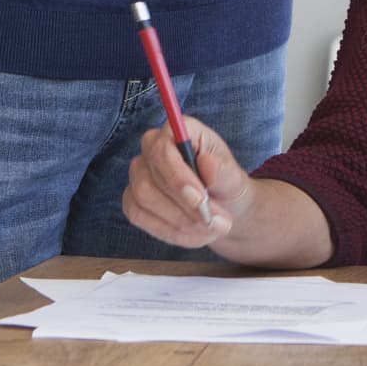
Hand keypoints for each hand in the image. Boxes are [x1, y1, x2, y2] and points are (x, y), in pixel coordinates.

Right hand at [122, 116, 253, 246]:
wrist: (222, 210)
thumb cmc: (226, 185)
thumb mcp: (234, 179)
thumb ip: (223, 171)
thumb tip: (207, 162)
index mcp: (179, 131)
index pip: (162, 147)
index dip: (177, 176)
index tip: (200, 199)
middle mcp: (152, 148)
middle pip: (148, 179)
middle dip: (181, 206)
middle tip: (212, 221)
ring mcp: (139, 174)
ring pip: (143, 200)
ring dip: (179, 221)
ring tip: (209, 228)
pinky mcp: (133, 200)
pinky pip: (139, 217)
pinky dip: (169, 231)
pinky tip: (193, 234)